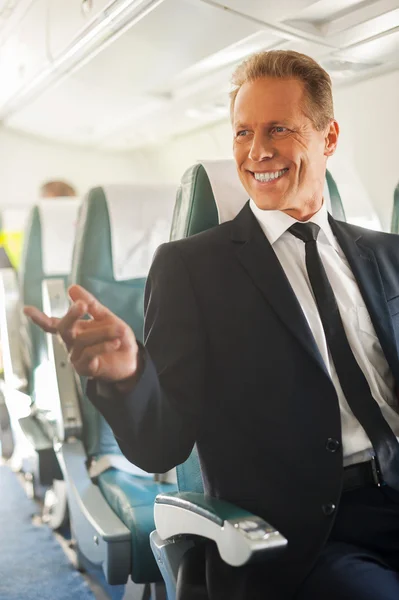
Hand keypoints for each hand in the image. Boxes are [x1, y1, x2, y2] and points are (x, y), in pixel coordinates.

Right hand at [24, 284, 138, 385]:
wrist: (131, 360)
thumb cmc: (116, 338)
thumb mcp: (106, 317)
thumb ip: (91, 304)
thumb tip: (71, 288)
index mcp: (73, 330)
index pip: (52, 324)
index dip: (39, 318)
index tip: (26, 309)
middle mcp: (71, 344)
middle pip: (63, 328)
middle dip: (71, 315)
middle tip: (82, 305)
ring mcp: (76, 357)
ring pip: (82, 340)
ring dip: (102, 332)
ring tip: (118, 329)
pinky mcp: (85, 368)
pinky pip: (90, 354)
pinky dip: (103, 346)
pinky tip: (115, 342)